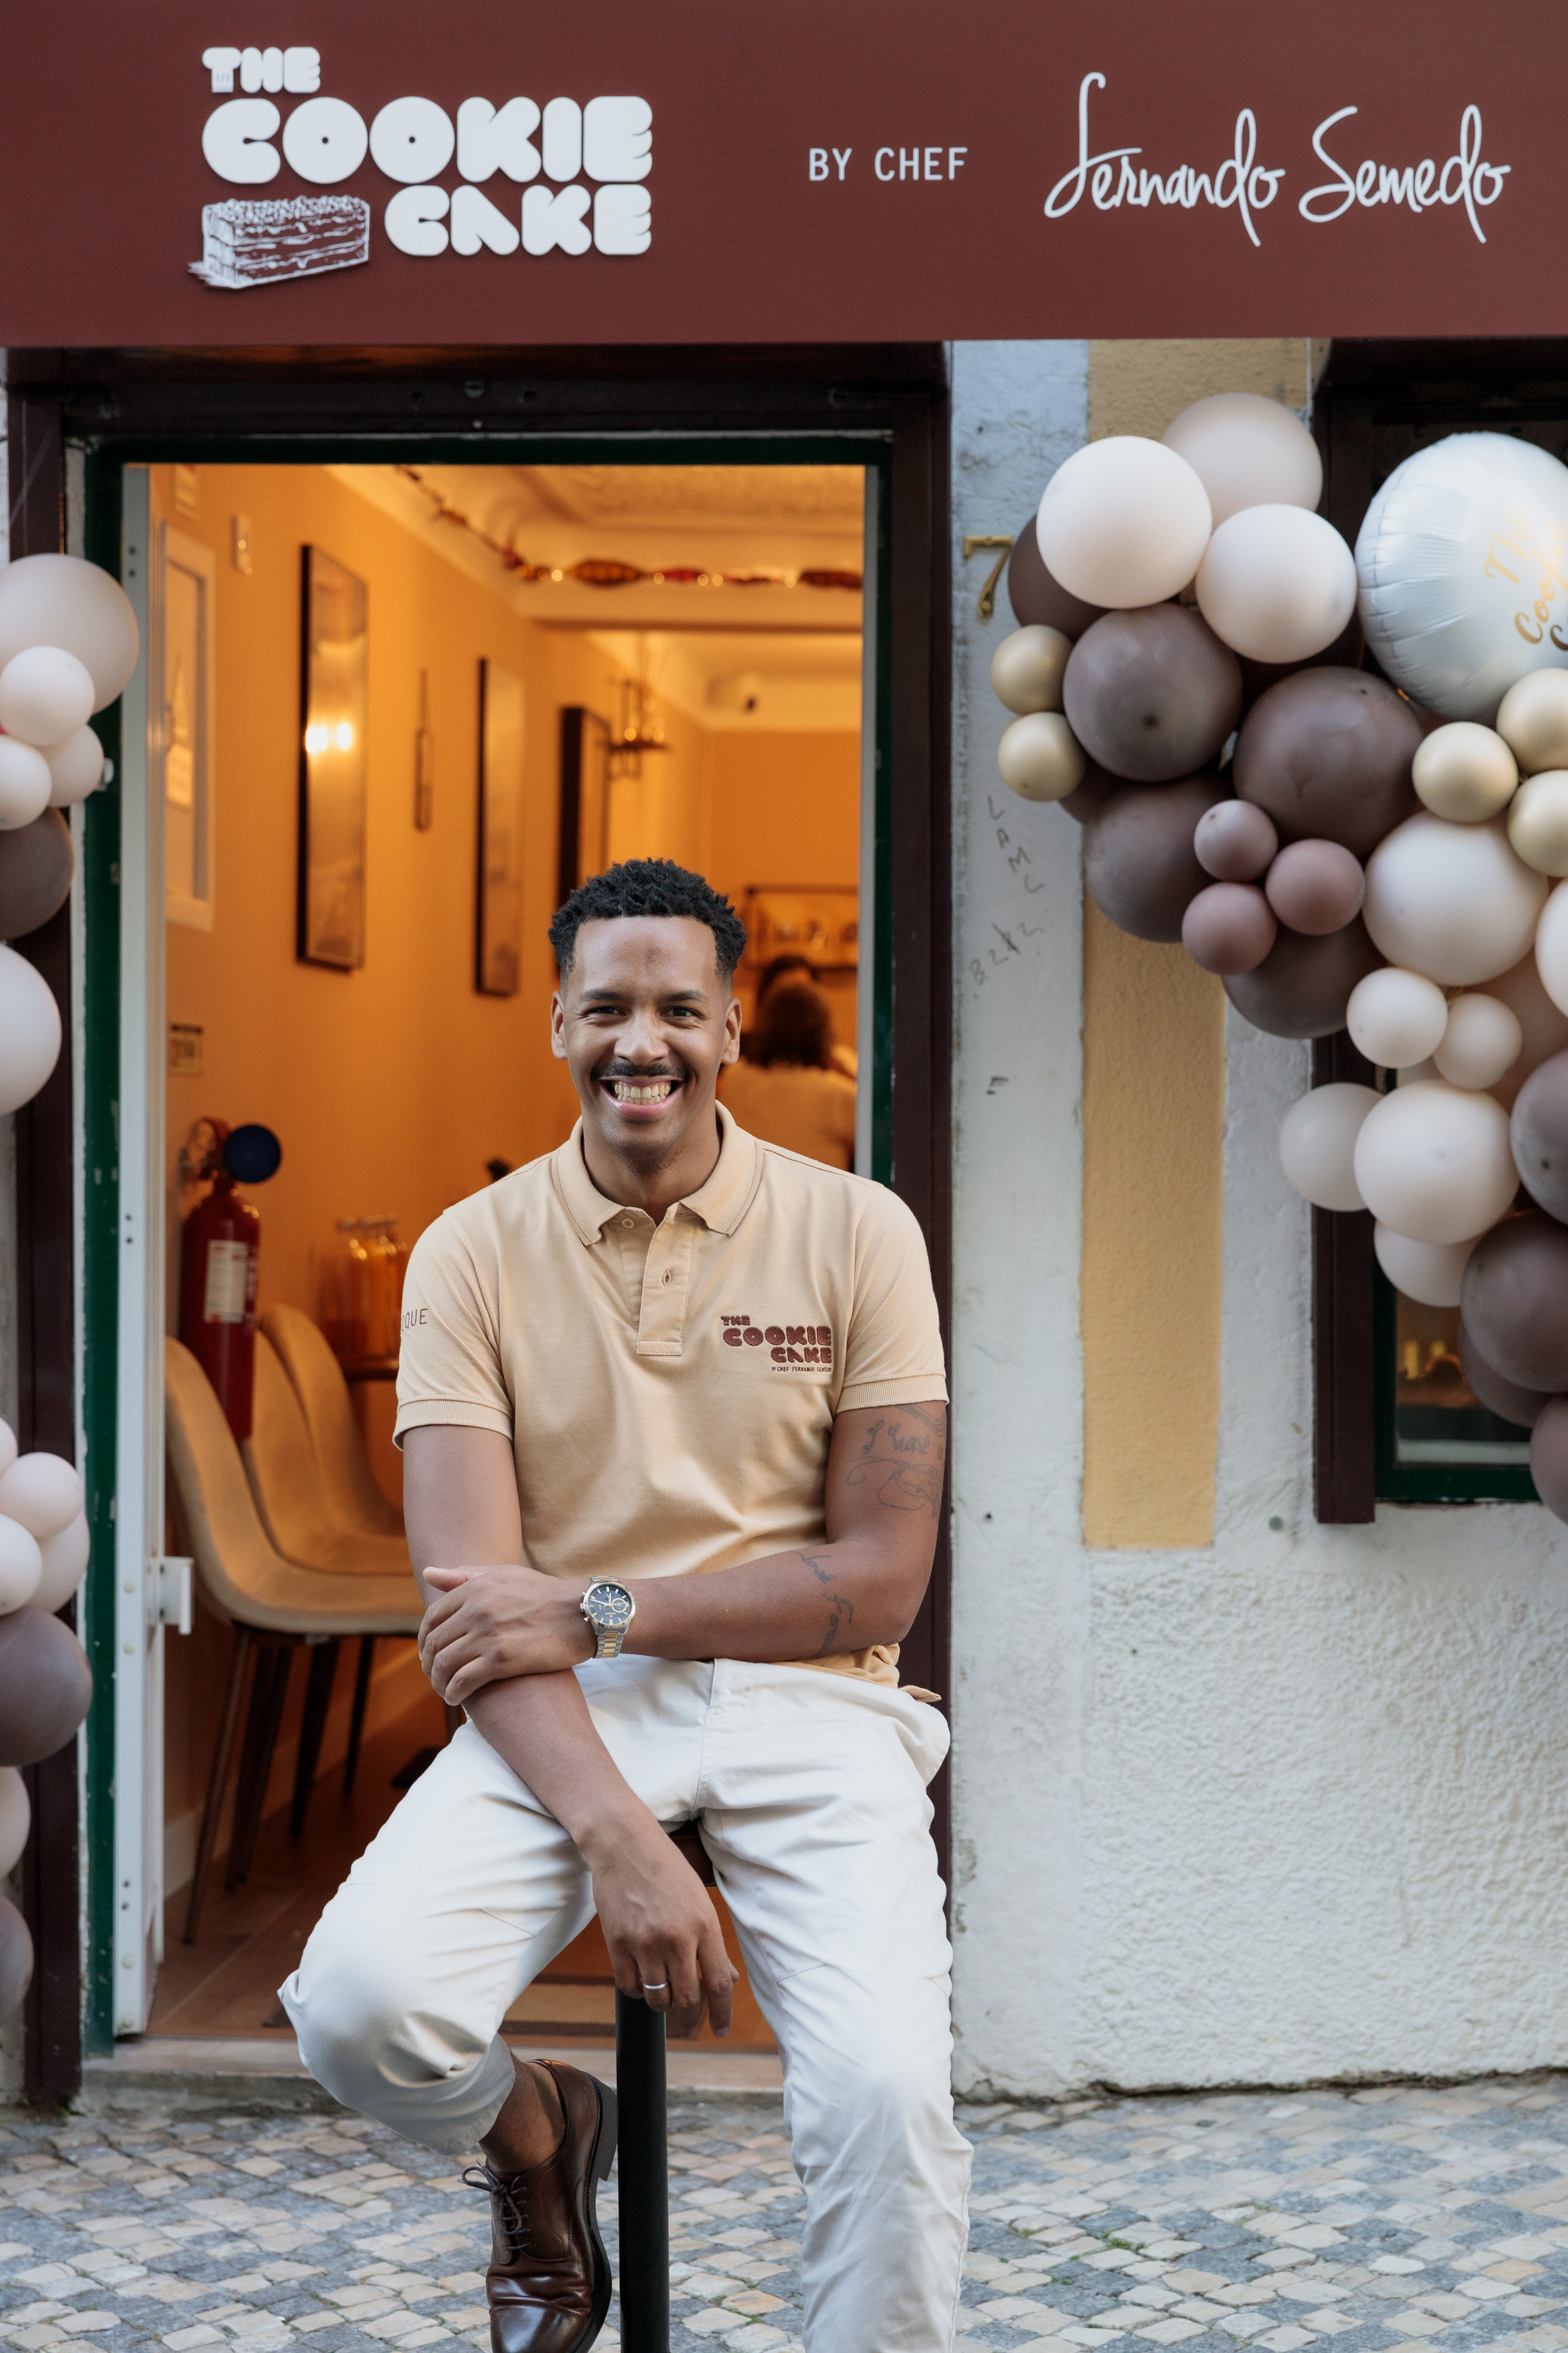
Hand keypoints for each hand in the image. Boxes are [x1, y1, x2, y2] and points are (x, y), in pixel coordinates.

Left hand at [420, 1565, 593, 1703]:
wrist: (584, 1614)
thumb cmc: (545, 1594)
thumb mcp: (505, 1575)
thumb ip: (465, 1575)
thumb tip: (427, 1573)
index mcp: (476, 1587)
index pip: (432, 1617)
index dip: (425, 1640)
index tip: (430, 1653)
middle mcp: (478, 1609)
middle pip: (435, 1643)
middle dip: (428, 1664)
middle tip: (434, 1676)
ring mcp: (489, 1634)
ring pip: (444, 1664)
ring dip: (438, 1682)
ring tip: (445, 1690)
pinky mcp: (503, 1659)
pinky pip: (463, 1680)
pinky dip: (453, 1693)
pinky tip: (456, 1699)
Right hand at [580, 1812, 738, 2038]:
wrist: (624, 1844)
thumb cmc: (667, 1870)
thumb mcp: (699, 1901)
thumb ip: (712, 1943)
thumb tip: (726, 1980)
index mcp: (704, 1925)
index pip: (718, 1984)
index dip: (721, 2014)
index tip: (719, 2031)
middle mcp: (677, 1937)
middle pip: (688, 2000)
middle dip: (690, 2021)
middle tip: (690, 2027)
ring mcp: (645, 1942)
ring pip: (657, 1999)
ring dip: (662, 2006)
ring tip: (664, 1998)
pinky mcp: (617, 1943)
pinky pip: (629, 1987)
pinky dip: (637, 1991)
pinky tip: (641, 1980)